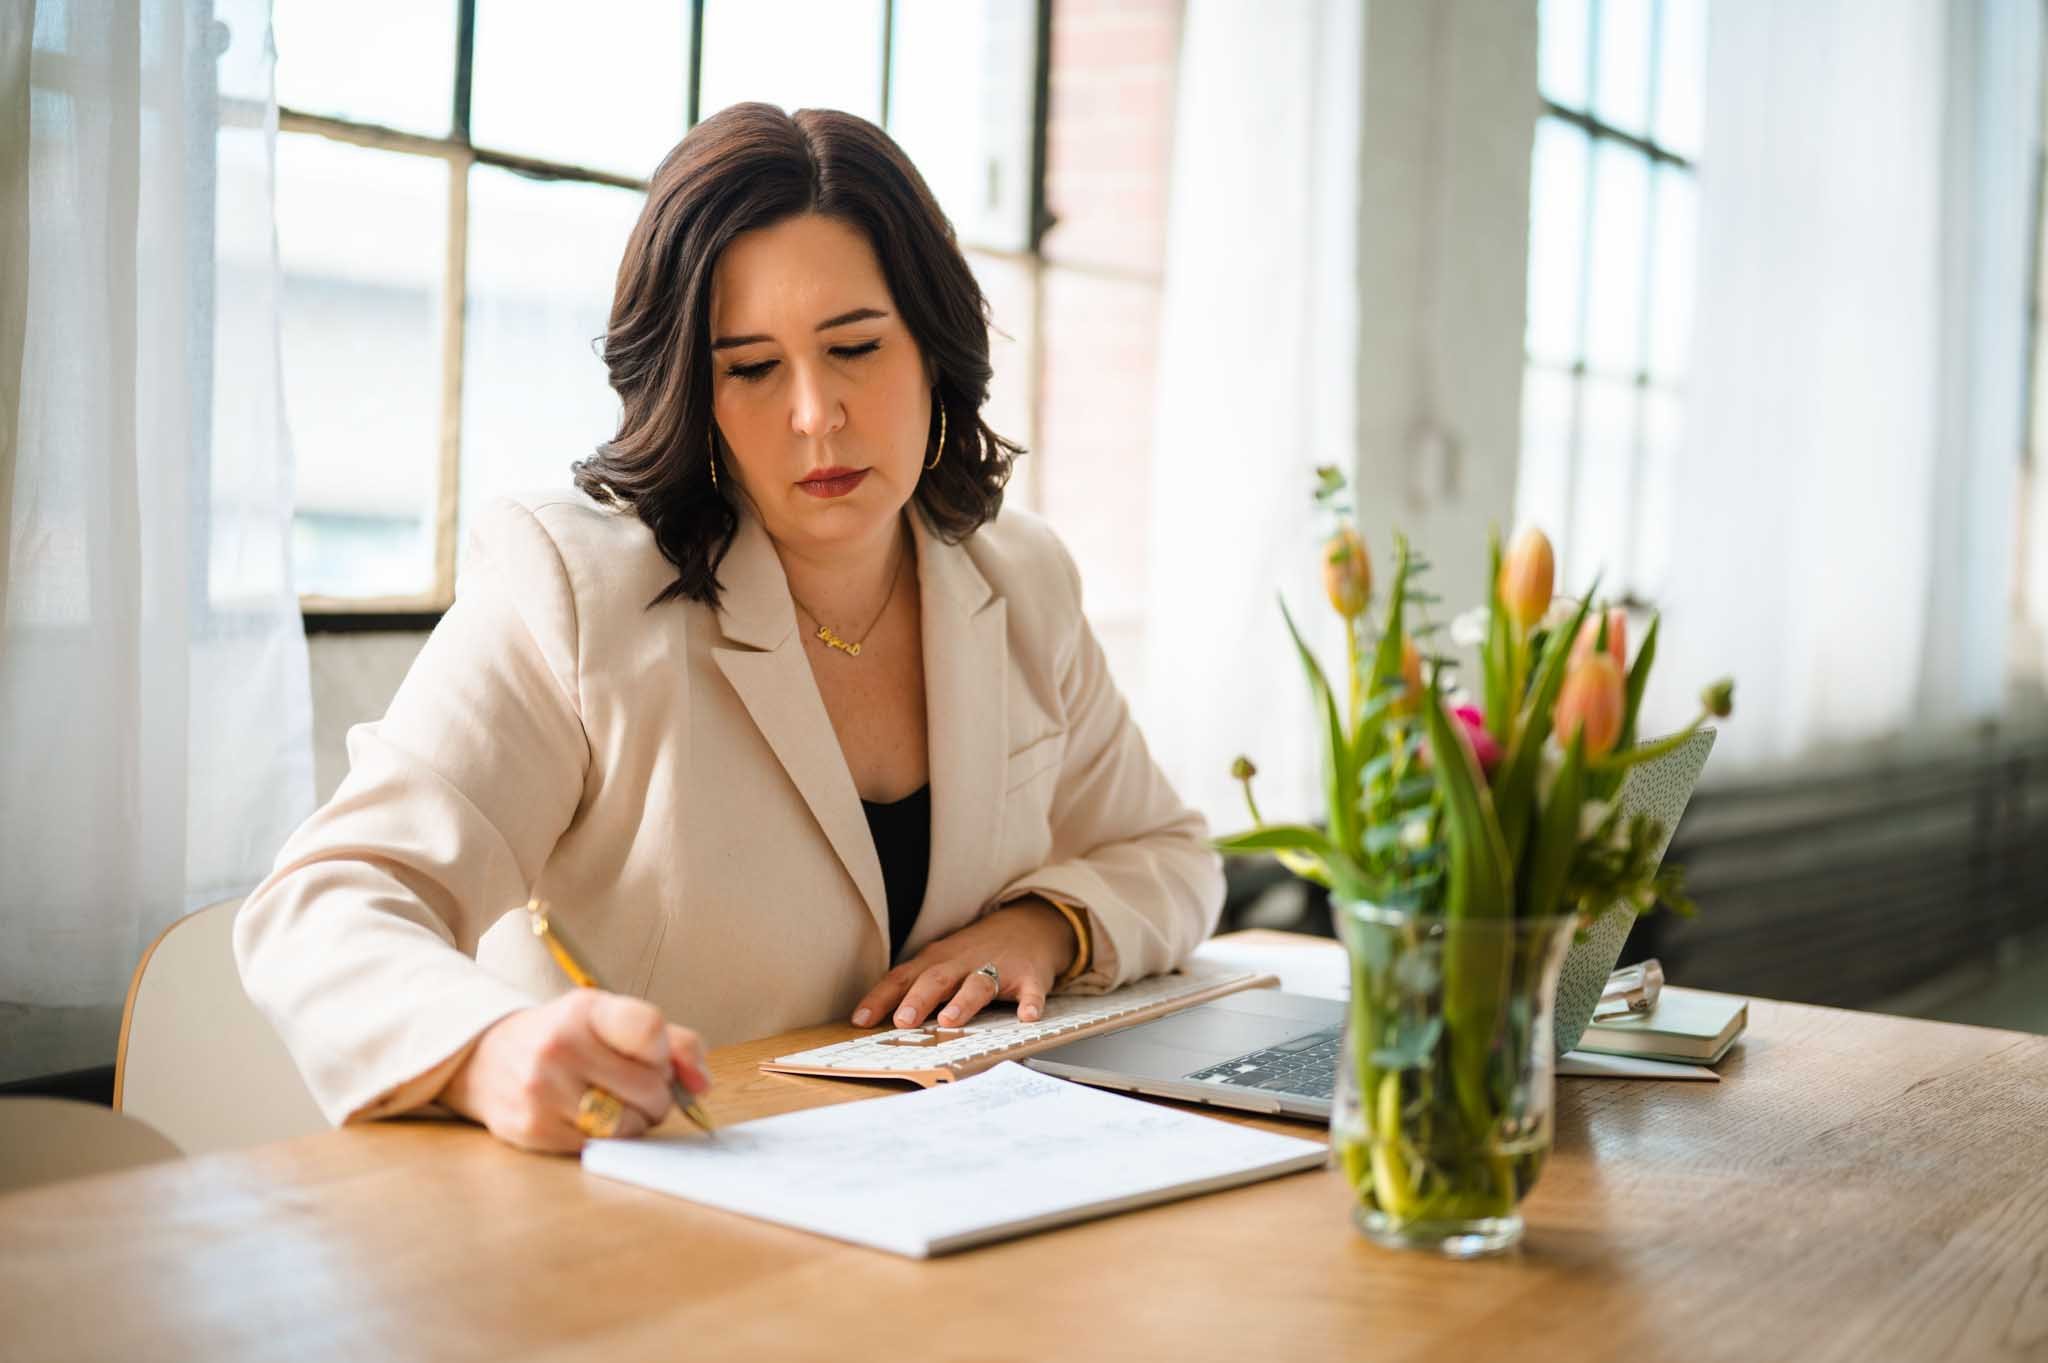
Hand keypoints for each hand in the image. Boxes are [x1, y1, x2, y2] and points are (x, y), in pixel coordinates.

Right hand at [438, 989, 710, 1153]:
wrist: (486, 1058)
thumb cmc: (565, 1038)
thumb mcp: (611, 1019)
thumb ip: (673, 1042)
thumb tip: (702, 1085)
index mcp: (585, 1009)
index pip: (652, 1030)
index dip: (667, 1053)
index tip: (655, 1057)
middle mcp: (560, 1045)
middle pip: (650, 1087)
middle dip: (656, 1094)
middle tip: (635, 1086)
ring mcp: (543, 1090)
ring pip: (629, 1125)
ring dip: (635, 1121)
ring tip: (614, 1103)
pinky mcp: (533, 1129)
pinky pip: (600, 1146)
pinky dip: (607, 1139)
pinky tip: (588, 1118)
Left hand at [851, 899, 1078, 1029]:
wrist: (1030, 924)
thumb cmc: (976, 951)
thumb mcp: (942, 962)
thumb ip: (915, 986)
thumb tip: (878, 1020)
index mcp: (938, 961)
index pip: (903, 978)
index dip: (880, 999)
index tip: (860, 1020)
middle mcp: (964, 962)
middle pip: (937, 979)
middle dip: (918, 999)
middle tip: (903, 1021)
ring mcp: (998, 968)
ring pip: (978, 984)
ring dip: (963, 1002)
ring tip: (950, 1020)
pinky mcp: (1029, 976)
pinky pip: (1031, 991)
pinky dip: (1030, 1003)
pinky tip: (1027, 1017)